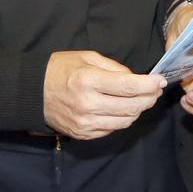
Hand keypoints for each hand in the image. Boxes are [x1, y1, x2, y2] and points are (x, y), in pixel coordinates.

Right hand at [43, 50, 165, 139]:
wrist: (32, 92)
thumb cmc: (60, 69)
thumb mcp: (87, 57)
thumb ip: (114, 68)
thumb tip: (136, 79)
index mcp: (89, 80)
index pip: (129, 87)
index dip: (149, 85)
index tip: (160, 81)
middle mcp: (88, 104)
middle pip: (131, 107)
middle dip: (149, 98)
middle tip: (154, 91)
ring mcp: (85, 123)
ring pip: (125, 121)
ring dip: (138, 110)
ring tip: (141, 99)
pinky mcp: (82, 134)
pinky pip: (112, 129)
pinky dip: (122, 119)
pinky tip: (123, 109)